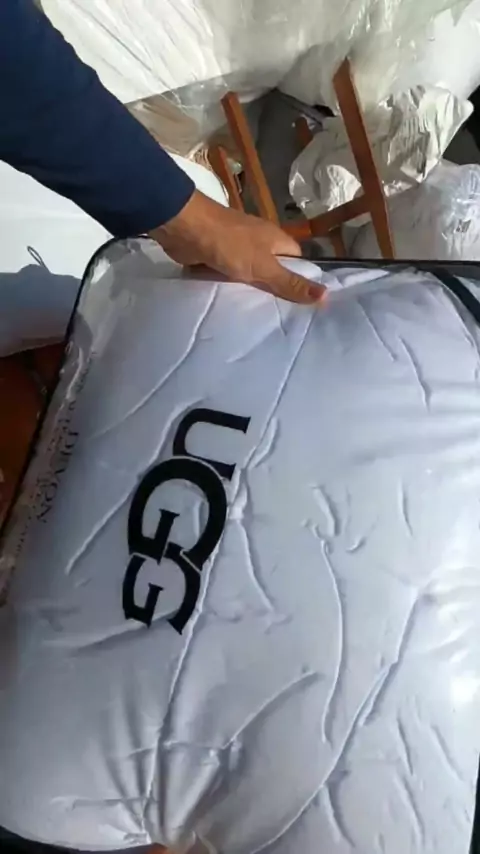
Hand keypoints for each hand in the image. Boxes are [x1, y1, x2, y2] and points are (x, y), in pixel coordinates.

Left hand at [150, 191, 325, 304]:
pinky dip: (229, 287)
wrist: (186, 229)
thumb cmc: (230, 244)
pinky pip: (228, 276)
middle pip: (273, 269)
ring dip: (250, 290)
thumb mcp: (264, 267)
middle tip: (282, 318)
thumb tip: (327, 295)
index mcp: (275, 239)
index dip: (301, 279)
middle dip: (274, 289)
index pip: (297, 261)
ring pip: (249, 274)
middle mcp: (258, 241)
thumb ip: (290, 283)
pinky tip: (232, 306)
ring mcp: (235, 248)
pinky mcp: (215, 256)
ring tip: (258, 318)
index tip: (304, 303)